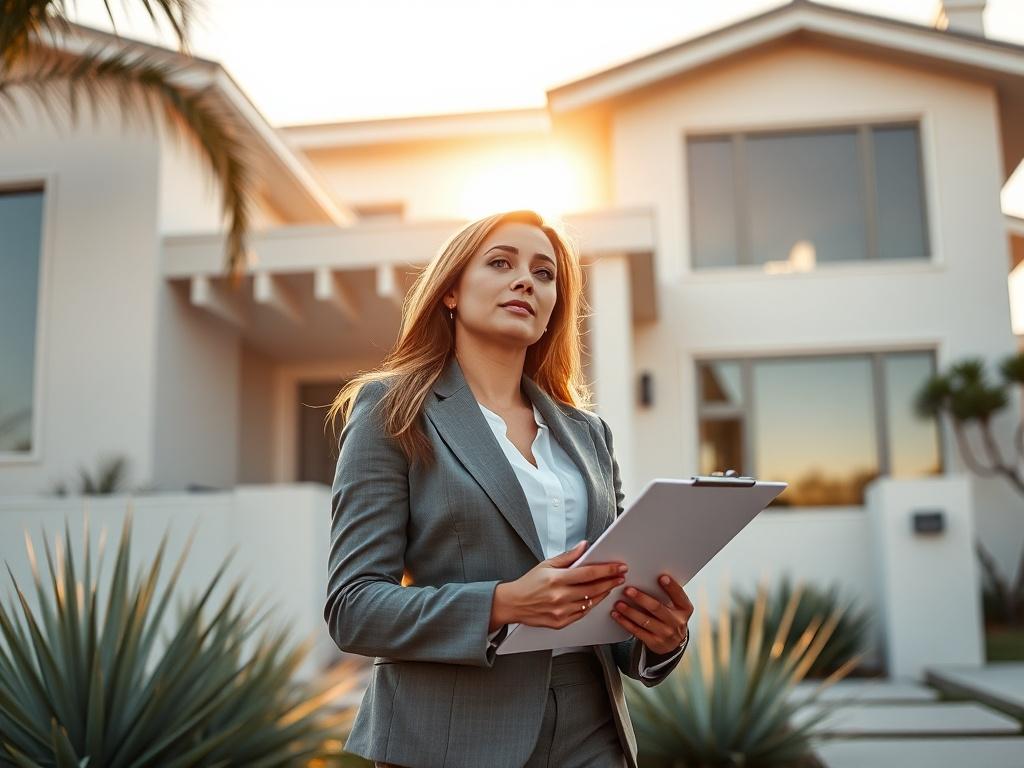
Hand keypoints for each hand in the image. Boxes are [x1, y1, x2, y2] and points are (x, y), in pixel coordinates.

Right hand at [492, 540, 627, 629]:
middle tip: (620, 576)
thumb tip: (584, 546)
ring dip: (604, 593)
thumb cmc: (528, 584)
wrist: (513, 604)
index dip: (607, 569)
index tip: (619, 567)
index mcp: (556, 579)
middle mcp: (559, 596)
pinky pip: (582, 614)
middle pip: (594, 589)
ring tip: (611, 585)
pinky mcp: (561, 623)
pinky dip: (591, 605)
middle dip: (610, 581)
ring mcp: (561, 611)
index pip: (589, 573)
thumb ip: (568, 556)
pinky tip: (596, 598)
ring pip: (591, 602)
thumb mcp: (546, 564)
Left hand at [611, 573, 691, 655]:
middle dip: (641, 598)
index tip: (661, 577)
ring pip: (645, 621)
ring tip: (618, 603)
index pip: (679, 596)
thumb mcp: (676, 607)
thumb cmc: (671, 617)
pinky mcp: (654, 642)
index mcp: (684, 609)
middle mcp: (677, 622)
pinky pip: (637, 631)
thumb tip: (647, 578)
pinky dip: (625, 622)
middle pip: (657, 608)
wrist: (673, 643)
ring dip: (630, 611)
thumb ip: (667, 595)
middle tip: (628, 590)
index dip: (671, 587)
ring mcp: (666, 634)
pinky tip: (617, 615)